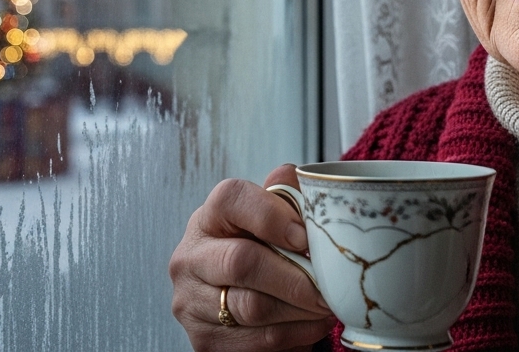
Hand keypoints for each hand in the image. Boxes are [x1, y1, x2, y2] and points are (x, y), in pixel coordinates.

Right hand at [170, 164, 333, 350]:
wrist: (241, 307)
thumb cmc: (262, 255)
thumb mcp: (272, 223)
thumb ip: (287, 197)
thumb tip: (308, 182)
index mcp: (208, 218)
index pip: (230, 199)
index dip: (271, 215)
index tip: (305, 237)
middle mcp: (190, 258)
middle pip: (241, 261)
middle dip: (294, 276)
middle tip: (328, 286)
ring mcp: (191, 302)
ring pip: (251, 307)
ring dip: (299, 309)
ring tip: (327, 306)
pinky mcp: (204, 340)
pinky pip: (257, 340)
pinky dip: (294, 334)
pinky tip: (311, 325)